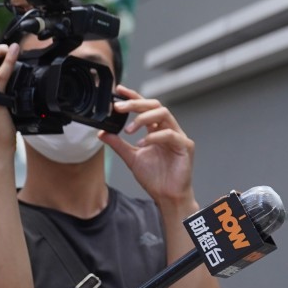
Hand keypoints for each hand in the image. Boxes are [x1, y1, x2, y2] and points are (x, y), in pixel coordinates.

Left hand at [99, 85, 194, 207]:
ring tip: (129, 129)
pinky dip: (154, 137)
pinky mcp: (185, 146)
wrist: (167, 196)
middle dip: (136, 104)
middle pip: (154, 105)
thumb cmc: (155, 178)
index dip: (133, 96)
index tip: (119, 91)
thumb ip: (118, 144)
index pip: (145, 107)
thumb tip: (103, 133)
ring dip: (143, 118)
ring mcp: (178, 136)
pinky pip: (170, 134)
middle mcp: (168, 129)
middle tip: (119, 107)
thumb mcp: (131, 158)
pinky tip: (142, 144)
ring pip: (164, 114)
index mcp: (157, 129)